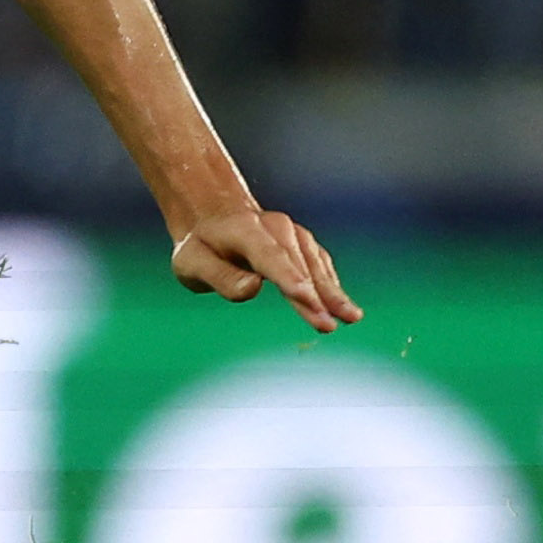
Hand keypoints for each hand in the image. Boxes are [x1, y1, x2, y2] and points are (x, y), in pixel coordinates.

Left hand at [172, 206, 358, 332]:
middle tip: (328, 325)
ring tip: (351, 317)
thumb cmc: (200, 247)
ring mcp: (293, 234)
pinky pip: (320, 266)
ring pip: (315, 267)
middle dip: (314, 296)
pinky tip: (341, 307)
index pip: (270, 257)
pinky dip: (331, 285)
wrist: (214, 217)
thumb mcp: (192, 262)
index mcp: (244, 230)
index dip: (289, 278)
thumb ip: (220, 276)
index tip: (307, 298)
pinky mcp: (303, 244)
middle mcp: (275, 227)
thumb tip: (252, 288)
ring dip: (332, 293)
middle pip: (297, 266)